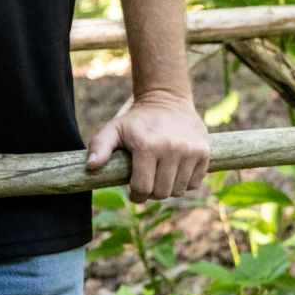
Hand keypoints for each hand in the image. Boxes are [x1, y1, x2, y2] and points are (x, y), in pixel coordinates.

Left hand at [86, 89, 209, 202]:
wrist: (167, 99)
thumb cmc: (137, 120)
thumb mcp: (115, 128)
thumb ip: (100, 146)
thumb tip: (90, 167)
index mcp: (147, 146)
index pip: (142, 188)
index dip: (136, 195)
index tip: (133, 191)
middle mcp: (171, 149)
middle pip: (161, 193)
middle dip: (151, 192)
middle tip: (147, 180)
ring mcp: (190, 151)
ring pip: (178, 191)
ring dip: (168, 188)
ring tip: (160, 174)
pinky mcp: (204, 153)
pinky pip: (194, 184)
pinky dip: (184, 182)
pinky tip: (175, 169)